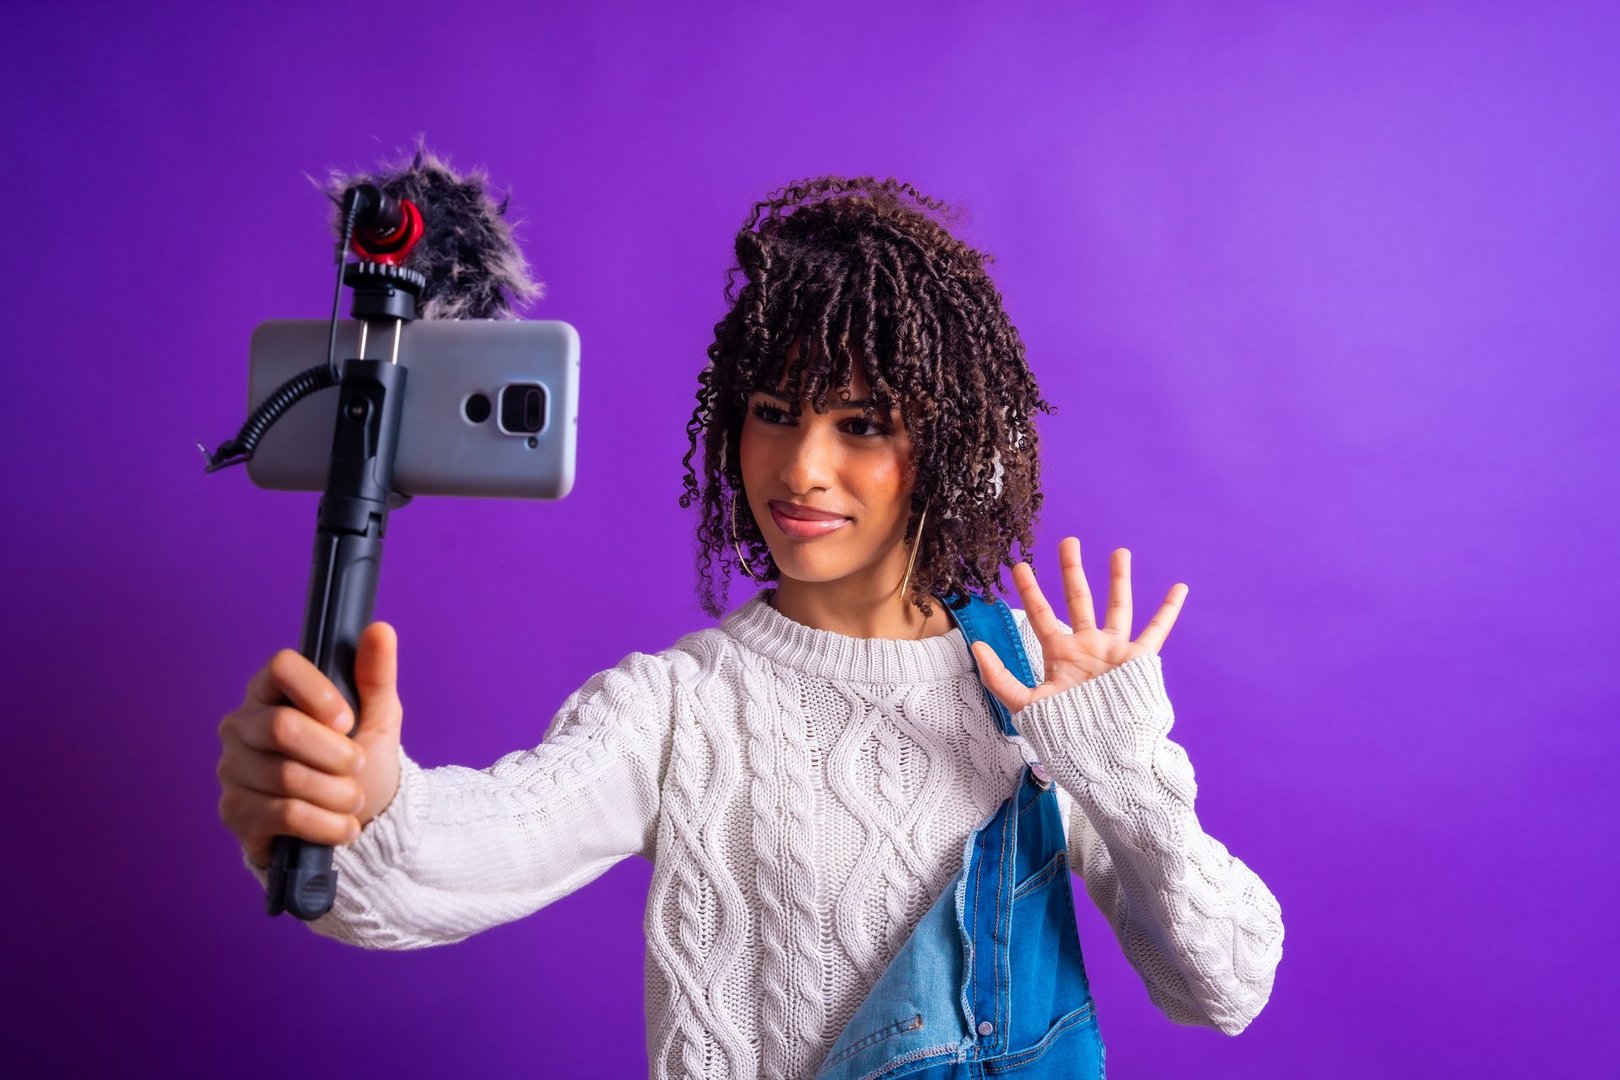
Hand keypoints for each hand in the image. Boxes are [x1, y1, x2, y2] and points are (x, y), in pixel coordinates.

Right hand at [216, 622, 404, 867]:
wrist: (355, 818)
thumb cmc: (359, 756)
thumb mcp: (377, 715)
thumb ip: (376, 674)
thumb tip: (380, 629)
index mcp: (271, 691)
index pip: (281, 667)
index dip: (319, 693)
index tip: (349, 720)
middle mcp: (241, 725)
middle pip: (284, 728)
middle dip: (336, 754)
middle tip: (358, 766)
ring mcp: (233, 769)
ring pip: (287, 777)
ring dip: (337, 794)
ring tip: (354, 800)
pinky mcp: (235, 812)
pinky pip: (284, 815)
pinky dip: (326, 824)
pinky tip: (343, 826)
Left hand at [972, 538, 1186, 712]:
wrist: (1102, 749)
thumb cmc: (1064, 730)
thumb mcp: (1025, 704)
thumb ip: (999, 678)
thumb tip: (976, 647)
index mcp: (1060, 654)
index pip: (1040, 613)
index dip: (1030, 589)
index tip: (1018, 565)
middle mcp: (1087, 646)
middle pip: (1078, 599)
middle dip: (1072, 570)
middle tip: (1068, 541)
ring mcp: (1113, 651)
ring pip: (1117, 606)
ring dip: (1118, 579)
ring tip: (1120, 551)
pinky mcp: (1138, 660)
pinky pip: (1157, 631)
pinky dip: (1168, 611)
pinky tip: (1179, 588)